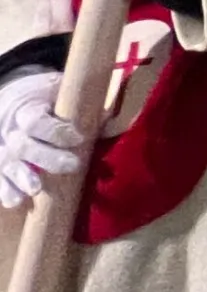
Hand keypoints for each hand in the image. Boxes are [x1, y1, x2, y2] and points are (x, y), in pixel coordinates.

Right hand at [0, 72, 82, 208]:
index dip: (56, 132)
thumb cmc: (46, 96)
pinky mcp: (0, 162)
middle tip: (73, 165)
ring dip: (21, 178)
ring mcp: (2, 146)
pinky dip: (5, 189)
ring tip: (35, 189)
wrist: (15, 98)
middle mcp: (11, 129)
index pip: (35, 122)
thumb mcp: (60, 91)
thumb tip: (112, 113)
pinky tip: (15, 200)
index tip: (80, 138)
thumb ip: (80, 101)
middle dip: (47, 158)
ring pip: (6, 163)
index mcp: (26, 108)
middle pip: (22, 146)